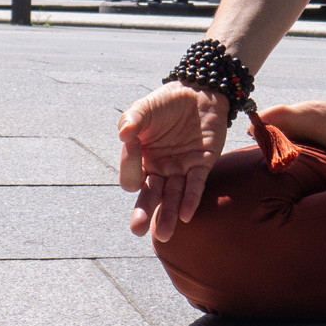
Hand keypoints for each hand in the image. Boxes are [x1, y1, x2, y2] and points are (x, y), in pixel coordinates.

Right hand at [117, 81, 229, 241]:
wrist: (200, 91)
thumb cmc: (168, 101)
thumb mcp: (146, 107)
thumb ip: (133, 119)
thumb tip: (124, 134)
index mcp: (141, 158)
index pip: (132, 174)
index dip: (130, 165)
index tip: (131, 142)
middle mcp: (160, 168)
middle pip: (151, 195)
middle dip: (144, 212)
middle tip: (137, 229)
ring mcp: (181, 169)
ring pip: (173, 197)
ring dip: (168, 215)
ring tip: (165, 235)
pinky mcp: (202, 165)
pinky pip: (195, 186)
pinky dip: (191, 200)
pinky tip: (186, 215)